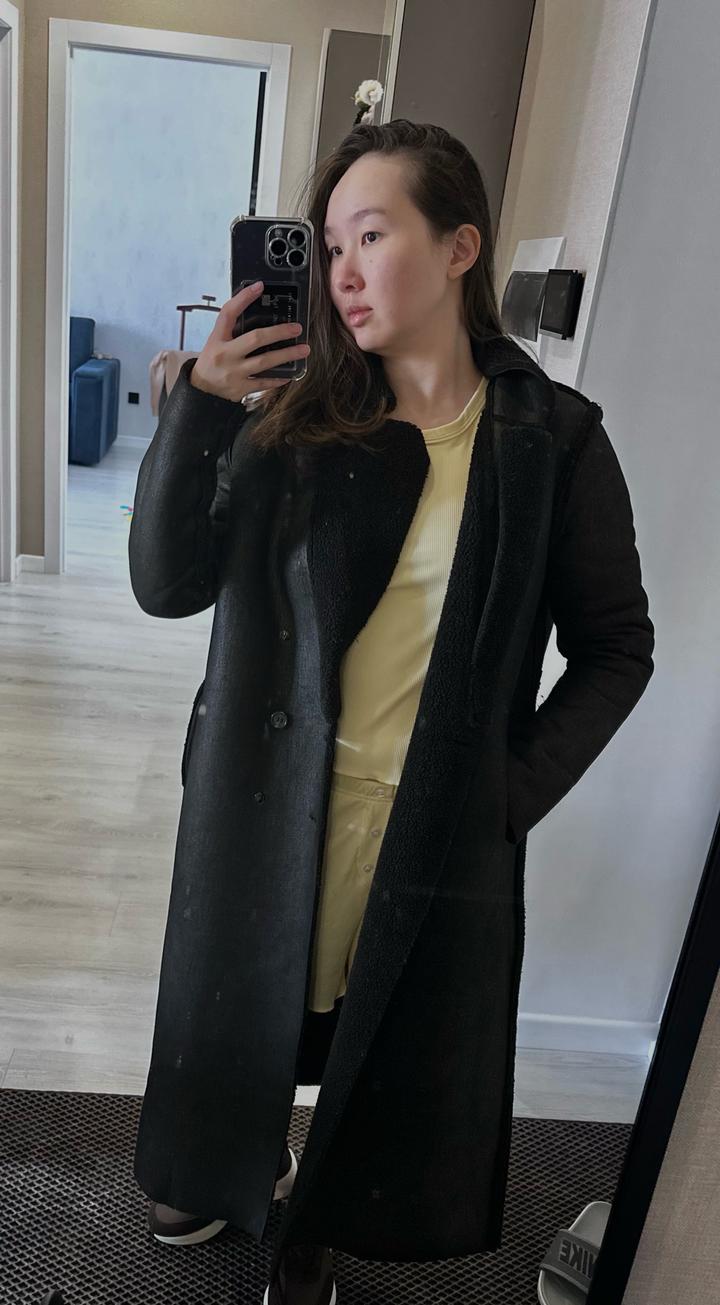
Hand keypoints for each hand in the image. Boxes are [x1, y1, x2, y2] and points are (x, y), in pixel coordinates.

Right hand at [189, 281, 309, 401]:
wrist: (200, 388)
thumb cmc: (212, 360)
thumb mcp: (216, 340)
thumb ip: (233, 328)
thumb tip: (257, 312)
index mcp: (217, 338)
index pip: (229, 313)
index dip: (243, 298)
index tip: (259, 286)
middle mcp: (225, 354)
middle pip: (255, 339)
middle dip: (278, 332)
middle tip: (297, 328)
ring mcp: (233, 372)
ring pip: (264, 362)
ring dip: (286, 355)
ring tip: (303, 350)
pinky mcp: (240, 388)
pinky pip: (263, 383)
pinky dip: (277, 378)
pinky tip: (290, 374)